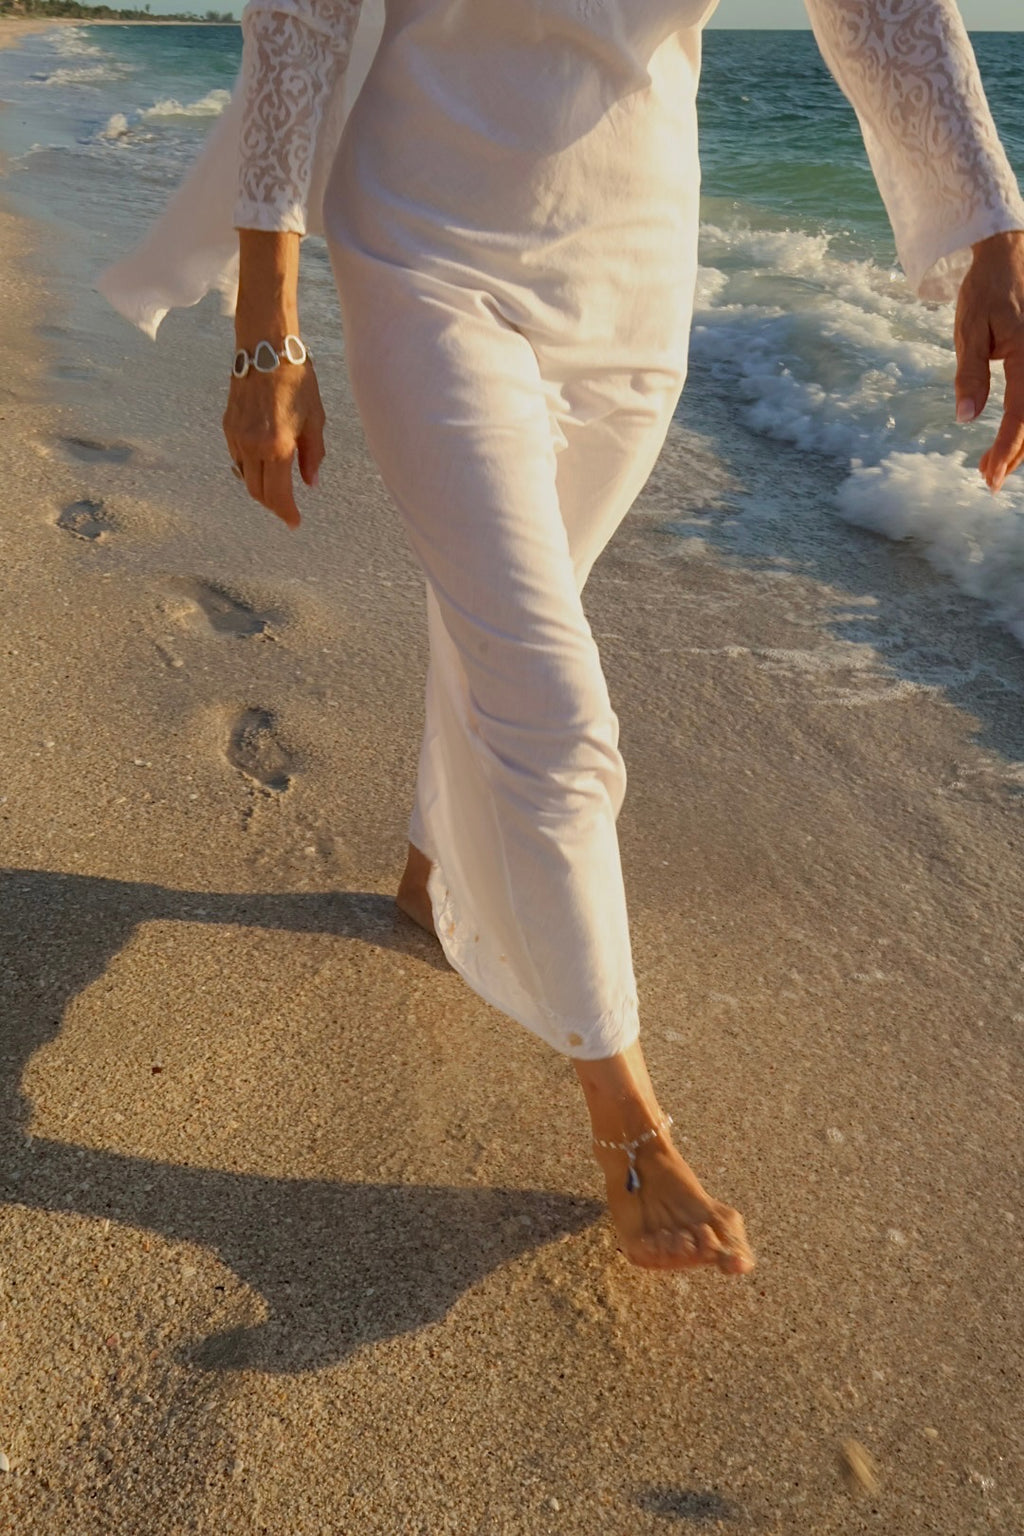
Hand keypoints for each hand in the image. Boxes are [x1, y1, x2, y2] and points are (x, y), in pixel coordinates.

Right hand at [222, 353, 325, 529]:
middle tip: (287, 509)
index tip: (294, 522)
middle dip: (273, 505)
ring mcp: (236, 437)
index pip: (278, 495)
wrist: (265, 349)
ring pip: (244, 477)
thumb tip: (309, 483)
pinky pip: (237, 459)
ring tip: (277, 488)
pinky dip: (250, 469)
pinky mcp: (228, 427)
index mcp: (277, 446)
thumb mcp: (315, 419)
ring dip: (260, 488)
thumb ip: (313, 456)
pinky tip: (263, 464)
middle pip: (257, 492)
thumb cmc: (296, 380)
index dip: (286, 513)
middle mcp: (252, 446)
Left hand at [954, 228, 1023, 492]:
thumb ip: (970, 375)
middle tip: (988, 479)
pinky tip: (1011, 438)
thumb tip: (966, 418)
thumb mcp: (970, 330)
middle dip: (1014, 455)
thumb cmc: (987, 290)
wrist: (1008, 256)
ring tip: (994, 464)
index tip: (989, 478)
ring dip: (1022, 443)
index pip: (1020, 417)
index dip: (1005, 452)